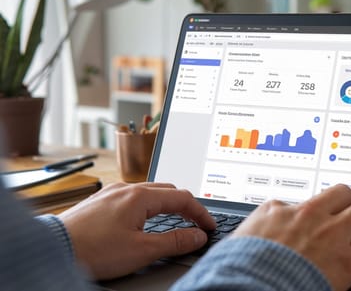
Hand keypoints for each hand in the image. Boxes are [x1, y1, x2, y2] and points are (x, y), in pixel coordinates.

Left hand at [59, 182, 215, 279]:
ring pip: (149, 192)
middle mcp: (126, 188)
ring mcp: (111, 193)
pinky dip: (148, 206)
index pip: (182, 198)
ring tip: (174, 221)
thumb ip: (175, 241)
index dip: (200, 213)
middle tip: (195, 223)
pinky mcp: (100, 201)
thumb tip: (197, 236)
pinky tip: (144, 220)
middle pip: (167, 190)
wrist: (52, 251)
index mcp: (140, 196)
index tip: (209, 227)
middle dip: (185, 206)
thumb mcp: (142, 250)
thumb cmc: (93, 251)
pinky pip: (132, 197)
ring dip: (166, 205)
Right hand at [232, 184, 350, 290]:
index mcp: (285, 210)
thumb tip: (261, 224)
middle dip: (349, 205)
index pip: (310, 199)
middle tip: (348, 220)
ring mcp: (333, 236)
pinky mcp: (348, 261)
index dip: (317, 211)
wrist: (251, 285)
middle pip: (344, 193)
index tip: (319, 218)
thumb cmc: (243, 265)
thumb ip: (260, 223)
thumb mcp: (244, 235)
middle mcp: (313, 216)